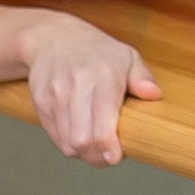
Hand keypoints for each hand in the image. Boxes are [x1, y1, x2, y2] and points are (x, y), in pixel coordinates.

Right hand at [23, 12, 162, 164]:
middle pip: (82, 138)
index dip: (108, 146)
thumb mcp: (126, 55)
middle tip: (109, 157)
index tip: (116, 157)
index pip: (102, 118)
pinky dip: (68, 145)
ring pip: (67, 142)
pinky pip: (54, 136)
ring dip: (83, 154)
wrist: (51, 37)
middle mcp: (77, 84)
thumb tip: (154, 95)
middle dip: (97, 157)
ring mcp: (56, 94)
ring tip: (96, 149)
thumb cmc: (96, 50)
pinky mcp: (41, 102)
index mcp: (104, 74)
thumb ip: (142, 77)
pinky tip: (80, 139)